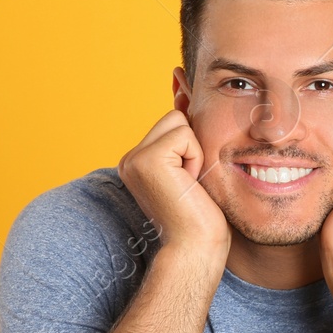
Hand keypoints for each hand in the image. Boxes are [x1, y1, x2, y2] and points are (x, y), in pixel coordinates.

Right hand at [117, 110, 229, 266]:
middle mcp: (130, 158)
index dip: (191, 146)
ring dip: (194, 151)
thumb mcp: (194, 166)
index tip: (189, 179)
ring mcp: (133, 158)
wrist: (197, 247)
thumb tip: (182, 85)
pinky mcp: (146, 160)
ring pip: (179, 122)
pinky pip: (184, 134)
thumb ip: (185, 131)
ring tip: (189, 184)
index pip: (172, 124)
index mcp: (138, 160)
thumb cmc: (202, 215)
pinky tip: (188, 184)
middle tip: (190, 184)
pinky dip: (195, 157)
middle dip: (193, 146)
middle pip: (175, 117)